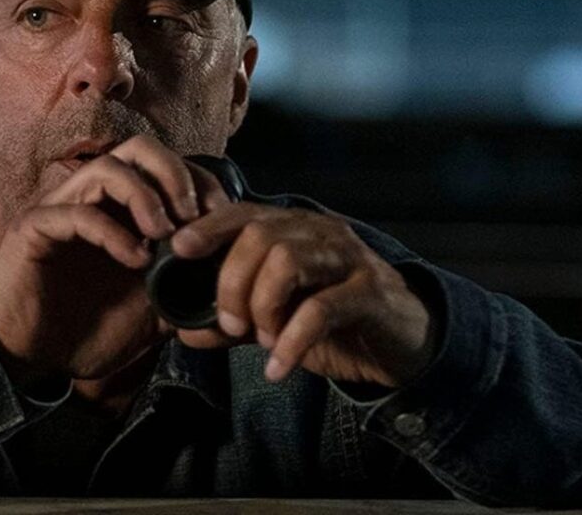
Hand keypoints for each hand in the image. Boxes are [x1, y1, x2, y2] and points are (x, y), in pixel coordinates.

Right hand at [0, 135, 230, 384]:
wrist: (28, 358)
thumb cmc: (84, 330)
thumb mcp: (150, 315)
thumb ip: (183, 293)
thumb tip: (226, 288)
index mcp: (121, 209)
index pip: (165, 166)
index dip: (198, 181)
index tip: (221, 216)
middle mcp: (92, 197)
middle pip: (138, 148)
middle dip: (174, 173)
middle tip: (193, 215)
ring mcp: (61, 208)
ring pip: (107, 168)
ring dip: (144, 196)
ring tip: (164, 234)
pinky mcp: (35, 228)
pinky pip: (76, 212)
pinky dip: (113, 232)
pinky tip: (135, 260)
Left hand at [169, 204, 438, 388]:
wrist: (402, 342)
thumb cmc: (334, 322)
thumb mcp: (274, 320)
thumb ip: (231, 321)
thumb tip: (182, 329)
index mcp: (293, 229)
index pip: (243, 213)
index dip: (209, 227)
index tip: (179, 248)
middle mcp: (319, 233)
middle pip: (259, 237)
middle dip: (232, 283)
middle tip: (230, 324)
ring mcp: (347, 258)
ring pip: (287, 261)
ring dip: (262, 306)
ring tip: (261, 339)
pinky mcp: (370, 292)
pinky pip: (321, 309)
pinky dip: (291, 341)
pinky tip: (278, 367)